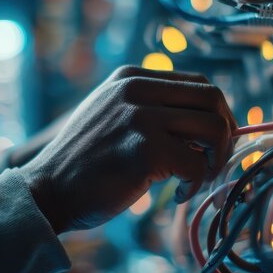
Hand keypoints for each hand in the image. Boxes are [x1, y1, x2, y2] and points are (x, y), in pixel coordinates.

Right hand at [21, 66, 236, 232]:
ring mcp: (141, 116)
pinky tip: (178, 194)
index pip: (199, 83)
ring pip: (214, 128)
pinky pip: (197, 165)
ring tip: (196, 178)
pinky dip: (195, 184)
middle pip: (213, 98)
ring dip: (215, 159)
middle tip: (215, 161)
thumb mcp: (112, 115)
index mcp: (131, 78)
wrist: (47, 190)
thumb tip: (206, 122)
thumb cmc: (84, 162)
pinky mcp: (145, 148)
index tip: (215, 142)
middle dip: (226, 133)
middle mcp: (137, 89)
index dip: (218, 113)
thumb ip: (149, 108)